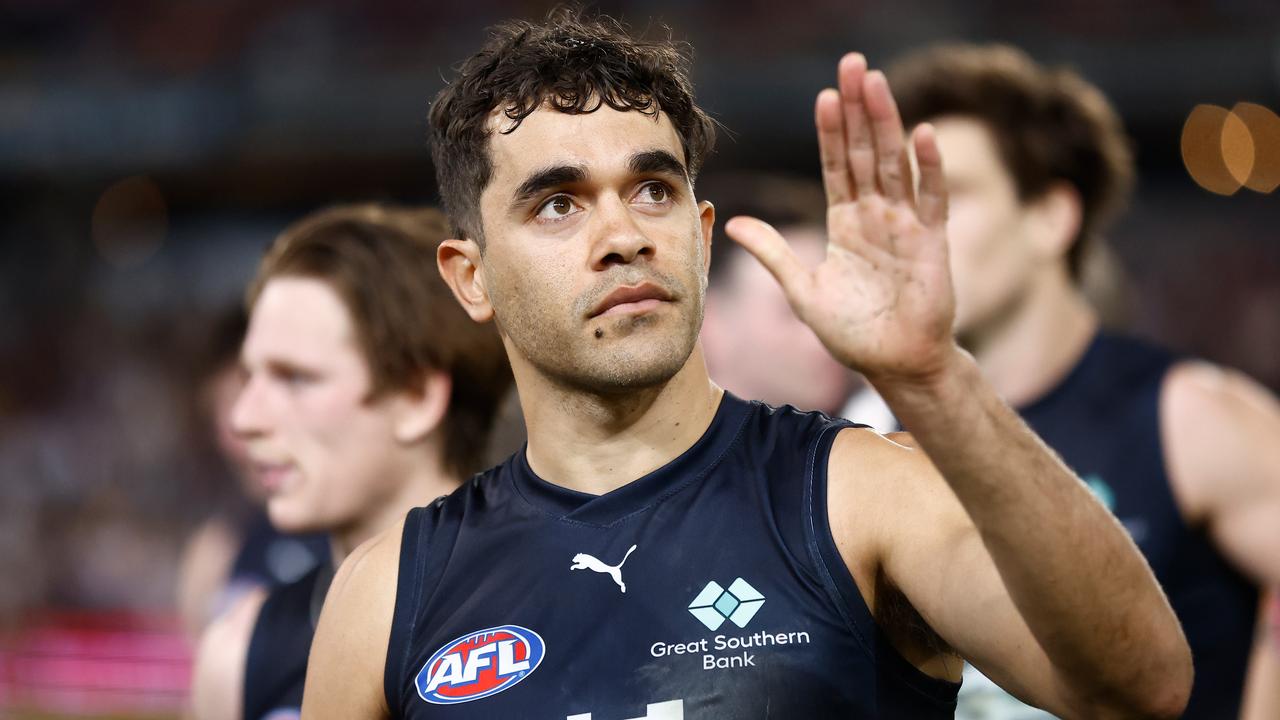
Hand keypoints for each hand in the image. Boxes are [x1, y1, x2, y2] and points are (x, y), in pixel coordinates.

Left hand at [725, 53, 956, 386]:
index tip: (824, 95)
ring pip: (894, 163)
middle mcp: (876, 215)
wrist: (894, 365)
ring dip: (886, 122)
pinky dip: (927, 166)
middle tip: (854, 64)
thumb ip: (772, 252)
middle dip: (859, 109)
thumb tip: (730, 221)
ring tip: (877, 83)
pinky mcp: (932, 242)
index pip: (836, 165)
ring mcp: (905, 225)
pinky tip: (921, 133)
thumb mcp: (801, 289)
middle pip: (865, 152)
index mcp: (846, 222)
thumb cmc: (852, 332)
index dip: (831, 131)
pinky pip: (930, 197)